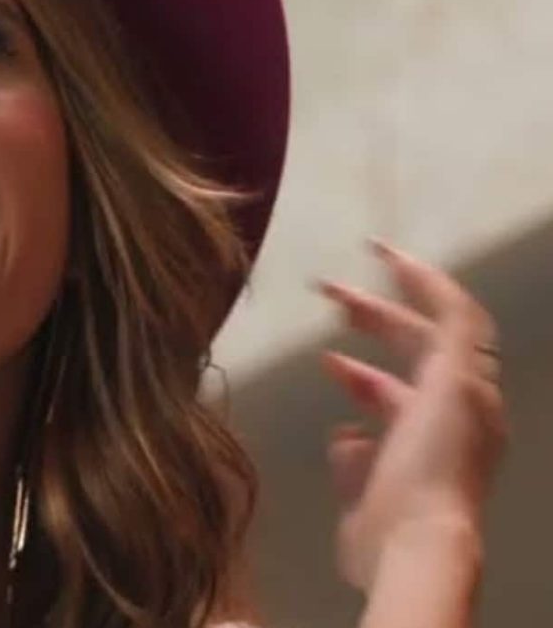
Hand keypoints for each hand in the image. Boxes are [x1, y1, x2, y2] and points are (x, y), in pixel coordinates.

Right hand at [317, 240, 506, 590]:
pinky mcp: (379, 482)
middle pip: (412, 352)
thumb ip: (451, 326)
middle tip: (327, 292)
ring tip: (325, 358)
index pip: (450, 319)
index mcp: (468, 388)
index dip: (418, 280)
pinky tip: (338, 433)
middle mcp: (446, 416)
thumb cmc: (432, 459)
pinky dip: (349, 430)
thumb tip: (435, 284)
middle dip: (373, 317)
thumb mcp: (454, 379)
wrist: (409, 543)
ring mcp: (413, 451)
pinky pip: (362, 445)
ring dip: (358, 371)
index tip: (374, 249)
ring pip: (387, 397)